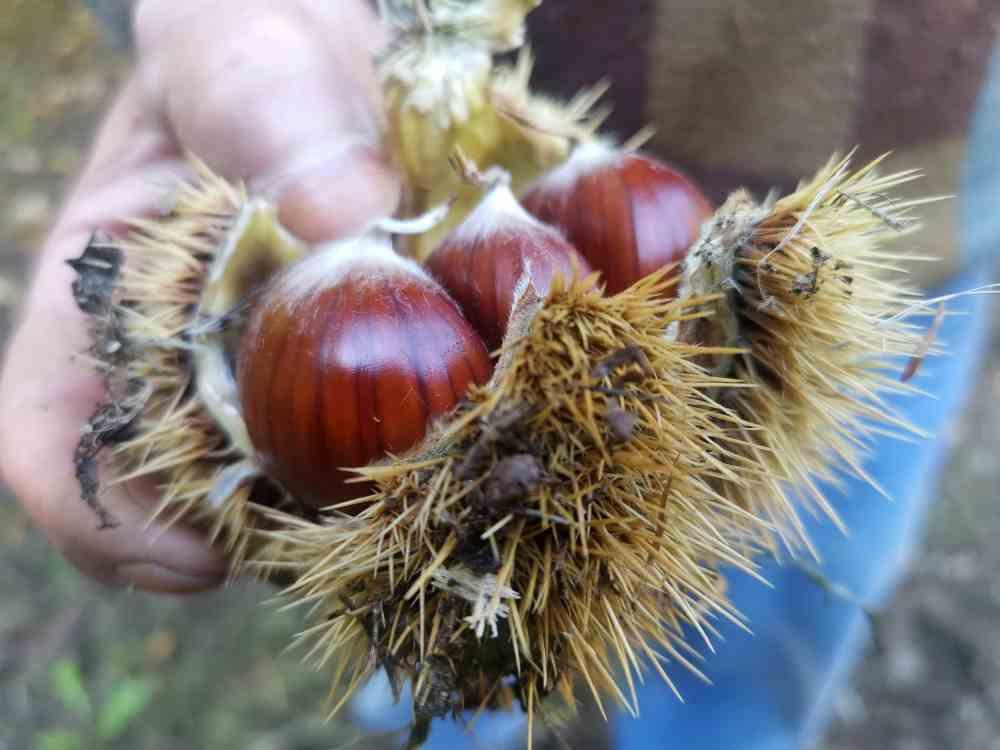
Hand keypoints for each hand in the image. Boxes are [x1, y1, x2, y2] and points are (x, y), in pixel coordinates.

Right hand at [0, 0, 398, 593]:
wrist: (350, 49)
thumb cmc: (257, 42)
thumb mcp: (240, 48)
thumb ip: (267, 111)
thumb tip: (342, 216)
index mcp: (111, 294)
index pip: (59, 434)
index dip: (102, 519)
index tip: (191, 561)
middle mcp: (192, 355)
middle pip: (201, 492)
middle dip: (268, 534)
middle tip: (354, 542)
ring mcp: (286, 372)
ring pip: (305, 482)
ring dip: (362, 509)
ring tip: (432, 502)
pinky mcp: (376, 365)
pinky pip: (398, 433)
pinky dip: (433, 449)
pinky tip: (488, 435)